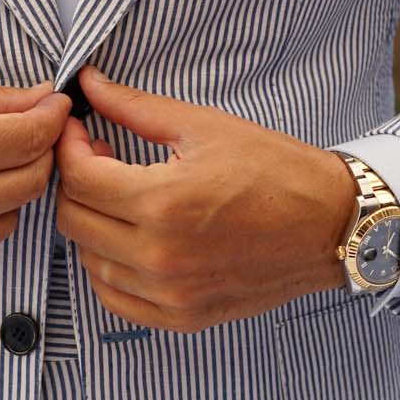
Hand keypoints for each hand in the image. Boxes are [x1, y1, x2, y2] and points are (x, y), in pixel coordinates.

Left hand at [54, 63, 357, 331]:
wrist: (331, 225)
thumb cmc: (276, 170)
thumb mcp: (204, 127)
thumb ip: (134, 107)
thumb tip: (85, 83)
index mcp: (164, 202)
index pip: (79, 177)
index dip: (68, 147)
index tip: (79, 130)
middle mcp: (161, 255)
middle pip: (74, 220)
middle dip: (74, 182)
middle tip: (98, 158)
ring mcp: (170, 293)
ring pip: (88, 260)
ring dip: (91, 224)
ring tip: (119, 197)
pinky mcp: (182, 316)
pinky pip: (114, 297)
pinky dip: (108, 267)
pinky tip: (127, 239)